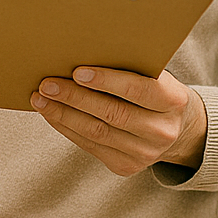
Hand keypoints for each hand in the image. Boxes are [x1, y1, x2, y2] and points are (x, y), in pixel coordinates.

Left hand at [30, 67, 207, 177]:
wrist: (177, 128)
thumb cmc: (155, 90)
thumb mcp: (155, 75)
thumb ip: (130, 66)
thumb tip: (81, 51)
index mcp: (173, 101)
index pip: (138, 90)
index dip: (107, 81)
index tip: (78, 71)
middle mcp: (162, 131)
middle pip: (112, 113)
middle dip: (75, 98)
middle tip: (47, 84)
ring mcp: (144, 153)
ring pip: (96, 132)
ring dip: (63, 114)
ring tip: (40, 98)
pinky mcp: (126, 166)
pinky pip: (89, 145)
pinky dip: (66, 127)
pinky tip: (50, 113)